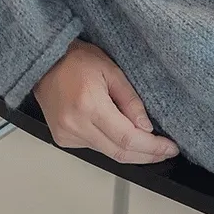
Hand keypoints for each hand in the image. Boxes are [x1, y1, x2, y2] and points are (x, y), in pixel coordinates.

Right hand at [32, 38, 180, 164]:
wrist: (44, 60)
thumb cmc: (75, 58)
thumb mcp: (111, 70)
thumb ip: (130, 100)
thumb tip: (146, 128)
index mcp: (89, 105)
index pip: (127, 138)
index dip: (152, 147)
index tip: (170, 148)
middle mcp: (75, 125)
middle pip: (119, 152)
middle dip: (146, 155)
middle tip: (165, 151)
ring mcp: (66, 135)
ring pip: (108, 153)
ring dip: (130, 151)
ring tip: (148, 142)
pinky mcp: (62, 139)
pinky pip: (94, 148)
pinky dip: (111, 144)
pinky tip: (119, 133)